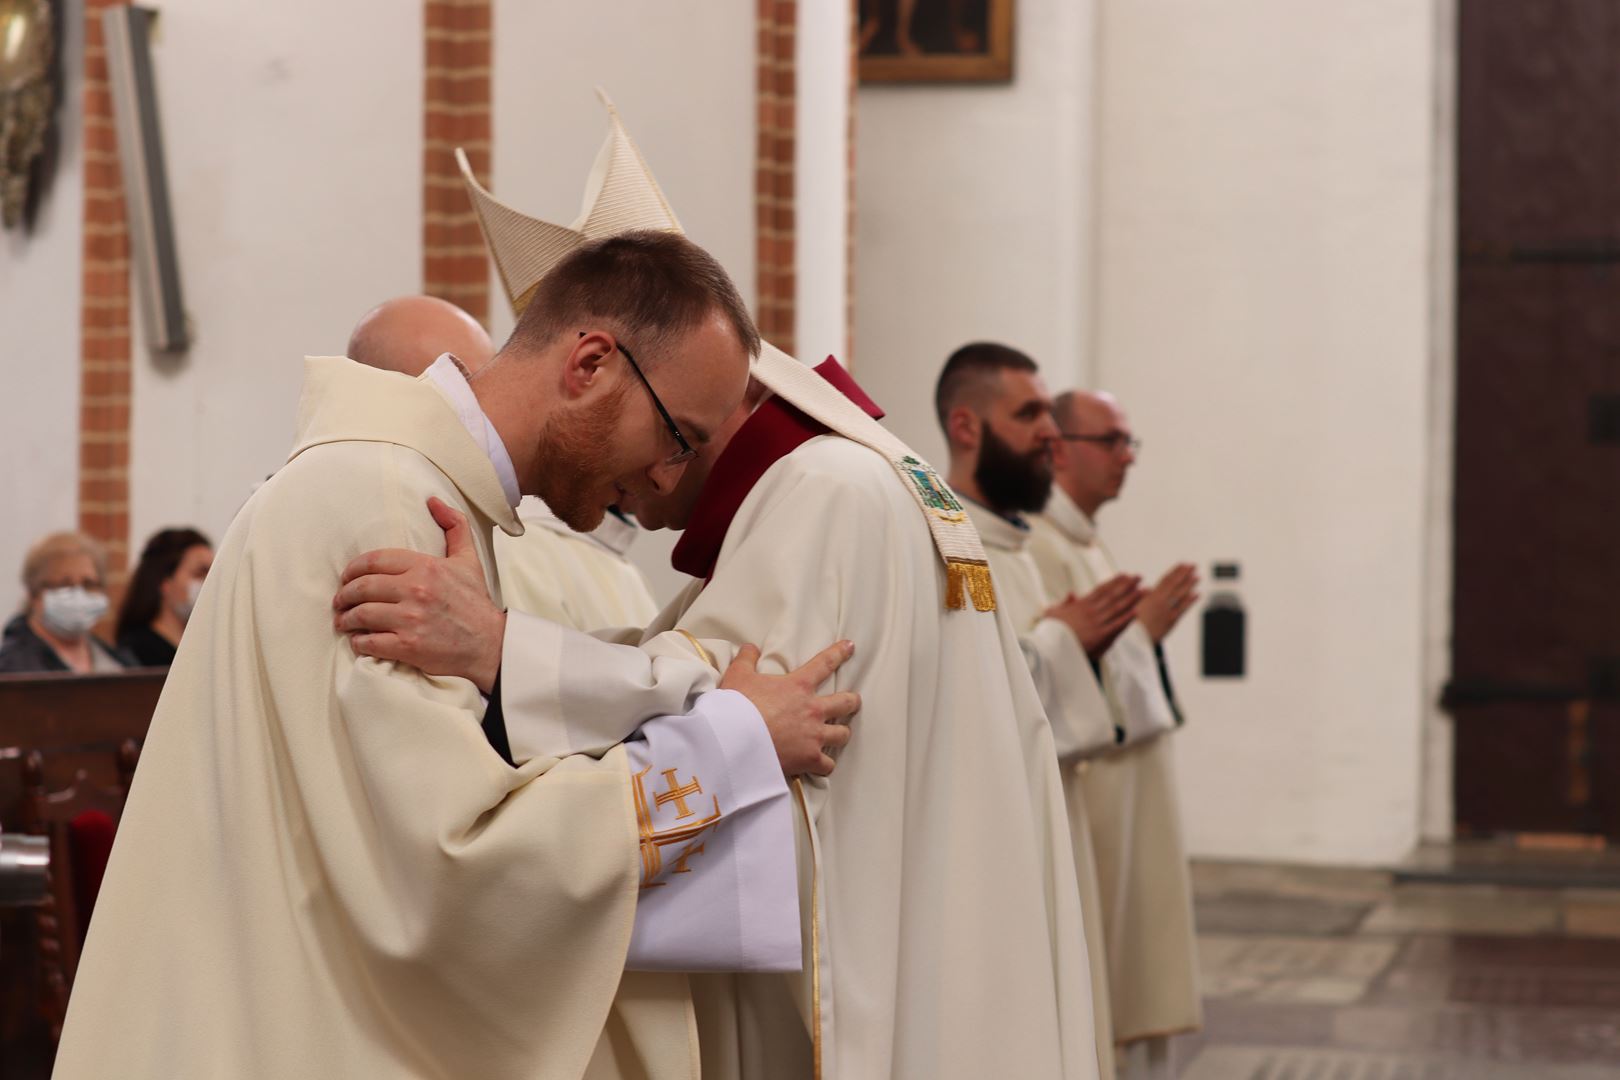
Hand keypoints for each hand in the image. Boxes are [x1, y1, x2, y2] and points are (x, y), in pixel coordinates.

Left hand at [333, 497, 505, 693]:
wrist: (491, 643)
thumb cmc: (476, 602)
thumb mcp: (468, 560)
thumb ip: (454, 526)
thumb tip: (434, 501)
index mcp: (425, 567)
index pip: (375, 560)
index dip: (353, 569)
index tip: (347, 577)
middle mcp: (415, 590)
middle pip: (362, 587)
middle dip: (344, 594)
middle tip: (340, 601)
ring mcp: (410, 620)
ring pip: (361, 614)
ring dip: (346, 619)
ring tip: (344, 621)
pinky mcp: (407, 646)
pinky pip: (369, 642)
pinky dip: (359, 642)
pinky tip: (359, 640)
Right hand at [721, 641, 859, 777]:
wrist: (735, 740)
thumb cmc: (737, 707)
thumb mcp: (738, 675)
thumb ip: (746, 659)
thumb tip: (750, 648)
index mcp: (798, 686)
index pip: (824, 663)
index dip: (839, 653)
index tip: (850, 646)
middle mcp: (812, 709)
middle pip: (846, 703)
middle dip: (852, 702)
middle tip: (853, 701)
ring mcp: (814, 735)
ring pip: (842, 734)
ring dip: (841, 733)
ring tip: (840, 734)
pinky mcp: (809, 759)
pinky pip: (827, 765)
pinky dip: (825, 765)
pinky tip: (822, 764)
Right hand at [1043, 574, 1142, 658]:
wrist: (1050, 646)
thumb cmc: (1050, 631)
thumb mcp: (1053, 613)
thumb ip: (1065, 603)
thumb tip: (1072, 593)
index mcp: (1081, 605)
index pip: (1102, 590)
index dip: (1115, 582)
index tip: (1125, 575)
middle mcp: (1091, 611)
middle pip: (1113, 595)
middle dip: (1128, 585)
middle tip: (1140, 577)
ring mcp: (1097, 623)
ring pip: (1118, 608)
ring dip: (1132, 598)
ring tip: (1144, 590)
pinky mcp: (1100, 636)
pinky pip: (1116, 625)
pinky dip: (1126, 618)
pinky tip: (1136, 611)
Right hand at [1136, 562, 1199, 642]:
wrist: (1133, 638)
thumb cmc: (1132, 624)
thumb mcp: (1134, 606)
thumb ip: (1144, 598)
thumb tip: (1148, 589)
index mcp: (1150, 596)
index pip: (1165, 580)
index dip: (1175, 571)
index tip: (1182, 565)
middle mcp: (1160, 601)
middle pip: (1174, 584)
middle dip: (1184, 574)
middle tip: (1193, 566)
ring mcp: (1166, 610)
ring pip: (1180, 594)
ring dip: (1189, 584)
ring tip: (1197, 576)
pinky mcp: (1171, 620)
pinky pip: (1182, 608)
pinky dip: (1190, 600)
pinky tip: (1196, 594)